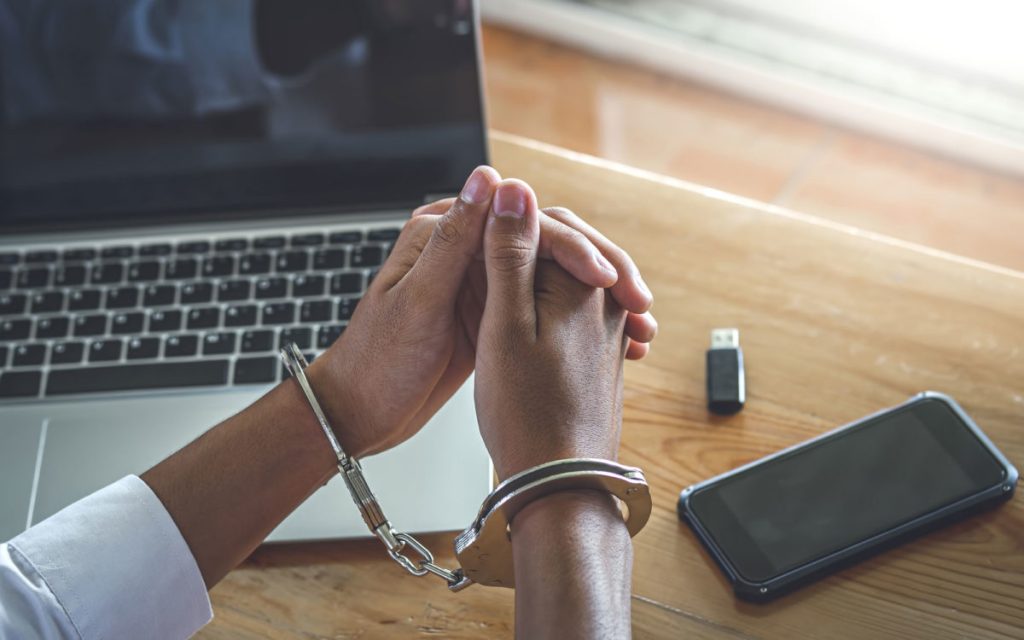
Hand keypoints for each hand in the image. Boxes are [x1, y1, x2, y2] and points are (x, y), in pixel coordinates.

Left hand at [307, 167, 649, 457]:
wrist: (361, 411)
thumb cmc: (378, 359)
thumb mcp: (418, 300)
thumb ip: (453, 241)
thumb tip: (489, 178)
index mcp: (443, 233)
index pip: (524, 223)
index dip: (573, 247)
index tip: (607, 277)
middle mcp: (466, 251)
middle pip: (548, 247)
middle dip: (599, 272)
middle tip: (637, 303)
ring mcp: (480, 283)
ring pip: (553, 279)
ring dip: (597, 300)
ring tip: (638, 327)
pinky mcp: (488, 315)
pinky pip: (543, 309)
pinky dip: (578, 323)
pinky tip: (612, 341)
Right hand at [473, 184, 627, 478]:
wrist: (561, 483)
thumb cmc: (526, 411)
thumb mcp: (503, 323)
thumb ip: (508, 252)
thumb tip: (512, 188)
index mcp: (583, 285)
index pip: (548, 224)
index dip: (504, 225)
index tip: (472, 242)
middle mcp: (606, 303)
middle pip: (566, 249)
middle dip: (525, 247)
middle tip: (479, 260)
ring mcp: (608, 331)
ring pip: (568, 281)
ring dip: (534, 280)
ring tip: (492, 300)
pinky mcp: (602, 356)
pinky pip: (575, 312)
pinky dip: (545, 310)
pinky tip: (520, 331)